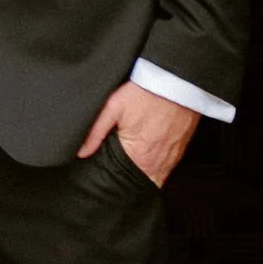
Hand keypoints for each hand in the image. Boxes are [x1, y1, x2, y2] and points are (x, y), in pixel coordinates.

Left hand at [79, 79, 198, 187]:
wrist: (176, 79)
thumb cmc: (144, 92)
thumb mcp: (113, 107)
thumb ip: (95, 132)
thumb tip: (81, 152)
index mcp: (140, 156)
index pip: (125, 182)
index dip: (114, 183)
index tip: (106, 180)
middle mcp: (159, 162)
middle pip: (141, 184)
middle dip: (128, 183)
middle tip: (116, 177)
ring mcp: (173, 157)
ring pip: (156, 178)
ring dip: (144, 175)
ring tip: (130, 168)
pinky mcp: (181, 149)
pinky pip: (168, 167)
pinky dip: (157, 166)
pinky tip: (147, 157)